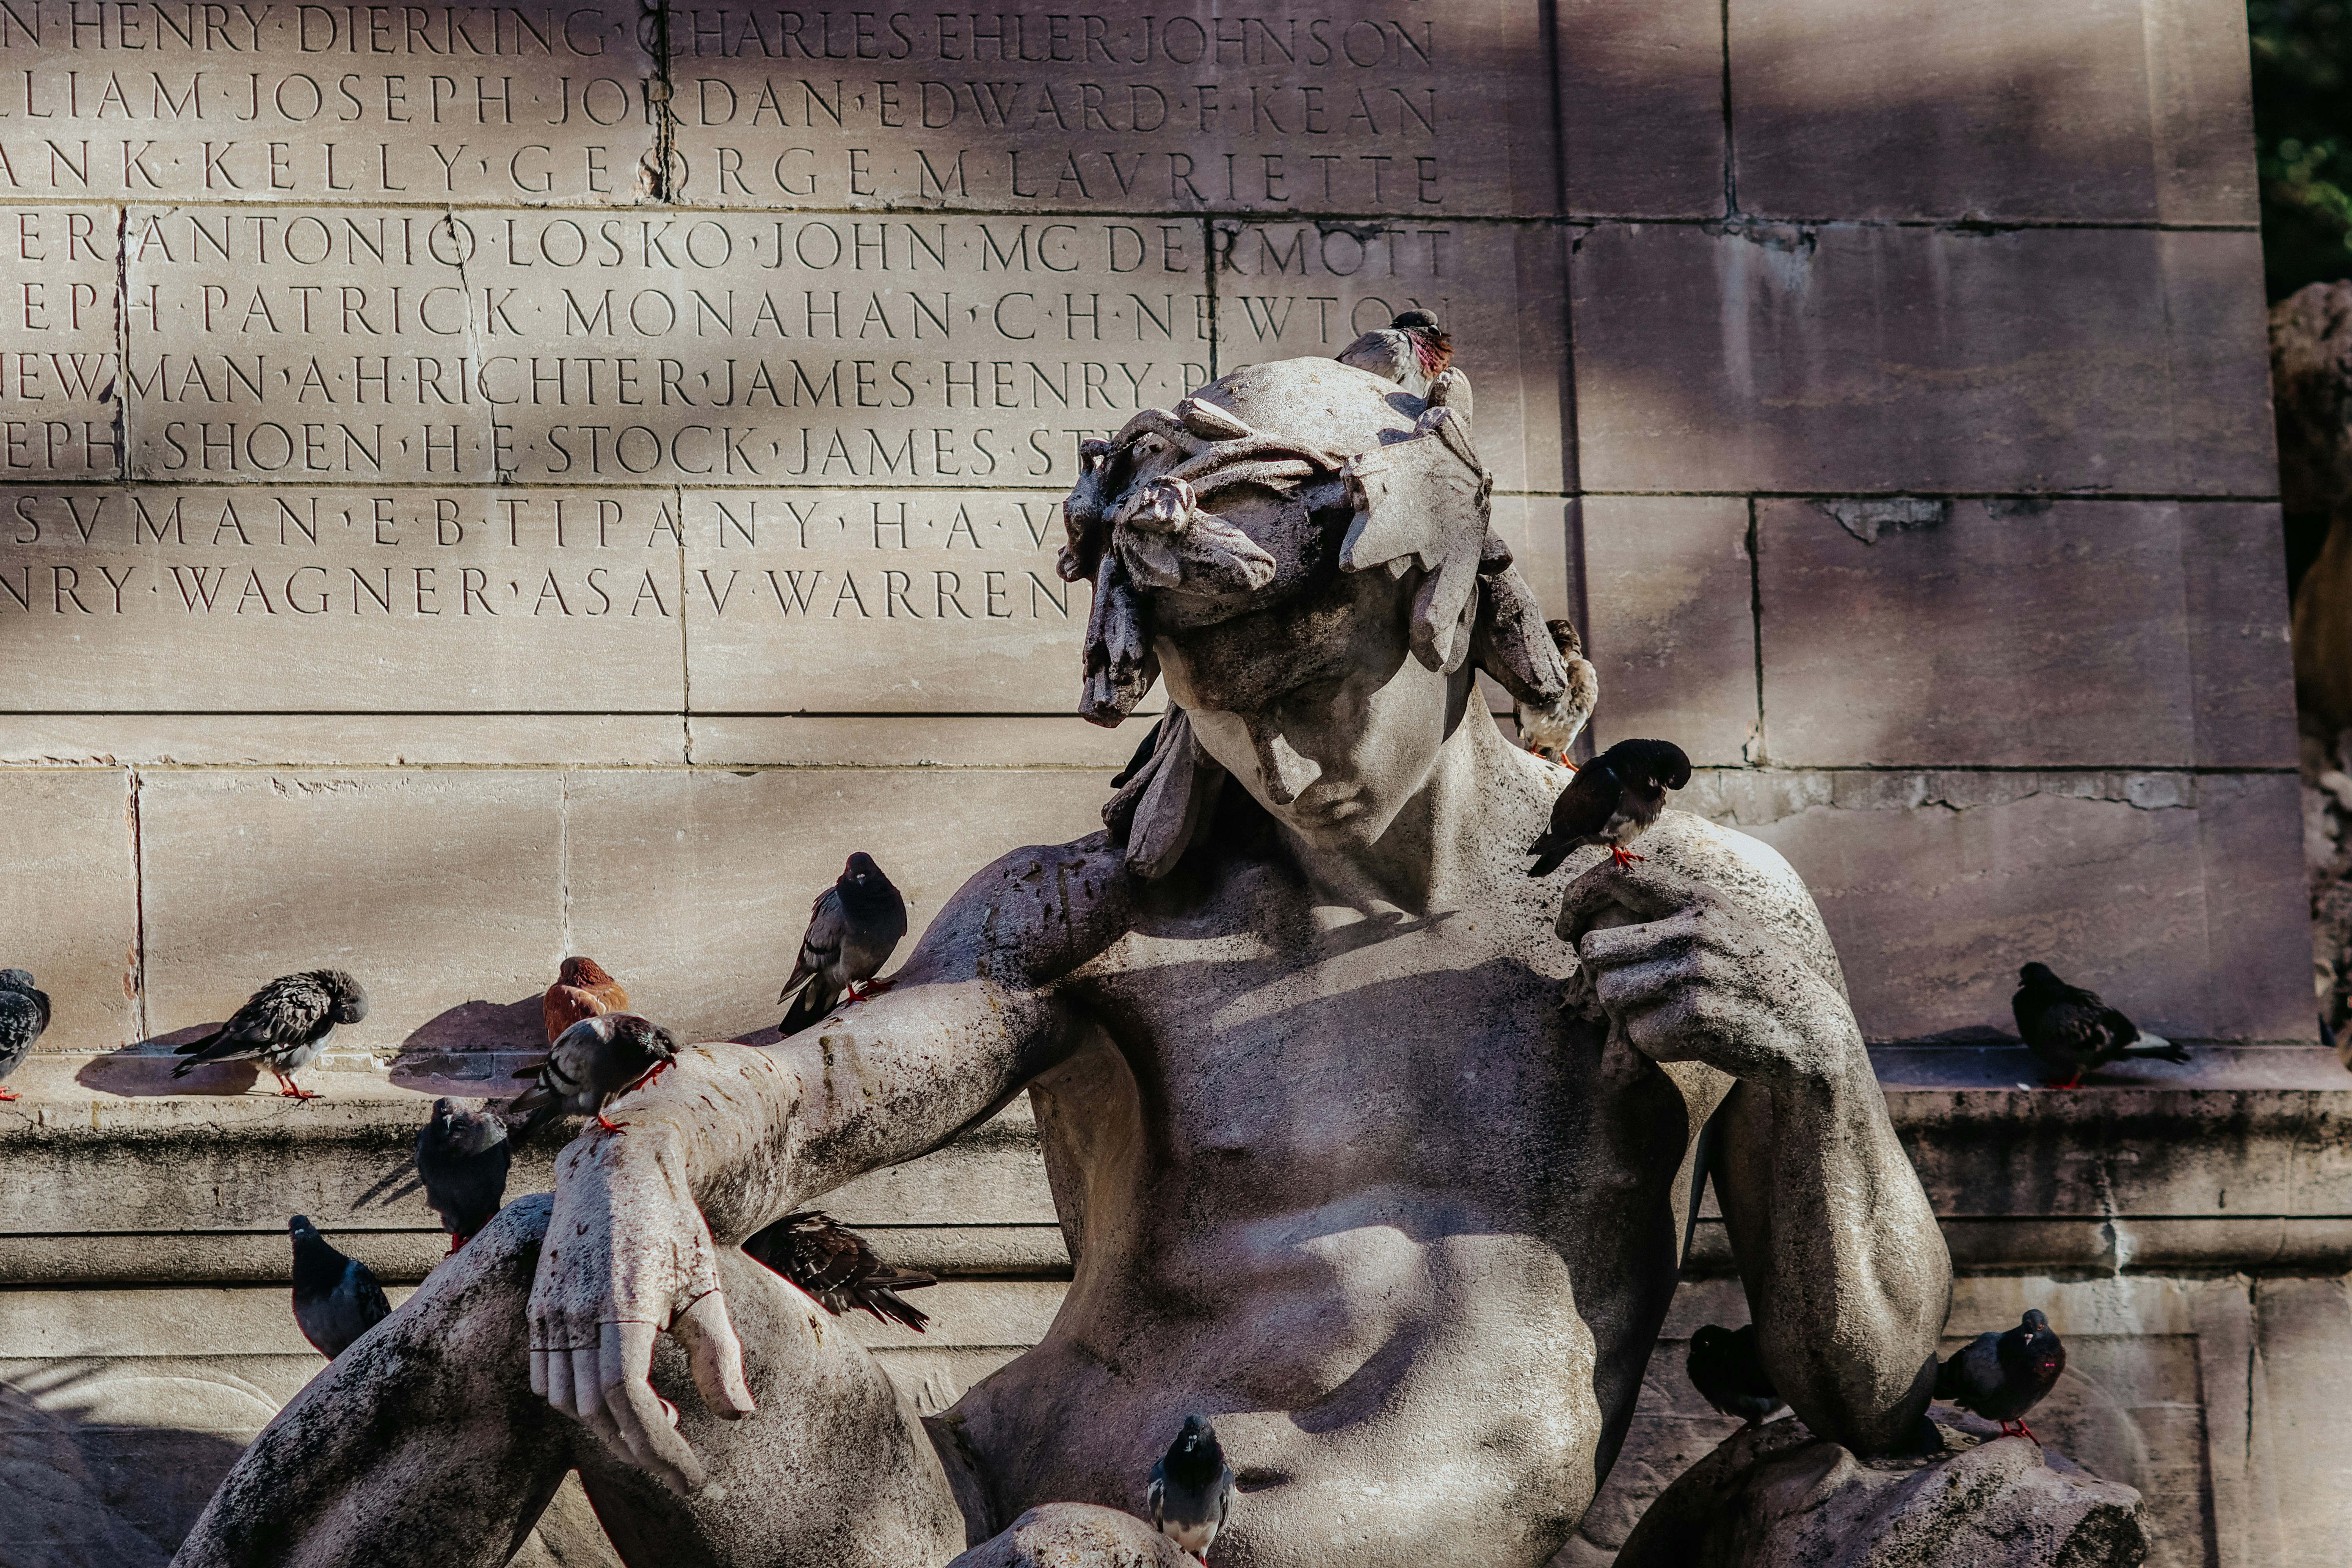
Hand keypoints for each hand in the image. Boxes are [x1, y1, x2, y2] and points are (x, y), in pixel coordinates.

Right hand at [527, 1130, 756, 1493]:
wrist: (615, 1169)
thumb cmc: (670, 1224)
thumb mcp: (706, 1285)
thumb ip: (720, 1354)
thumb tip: (740, 1415)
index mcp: (623, 1307)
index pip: (628, 1400)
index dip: (658, 1446)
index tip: (690, 1475)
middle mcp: (576, 1312)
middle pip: (597, 1409)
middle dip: (638, 1446)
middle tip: (679, 1461)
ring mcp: (550, 1310)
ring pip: (567, 1400)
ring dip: (608, 1426)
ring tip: (655, 1422)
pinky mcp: (538, 1308)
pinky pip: (547, 1377)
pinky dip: (576, 1402)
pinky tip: (615, 1397)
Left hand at [1555, 856, 1861, 1091]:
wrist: (1810, 1033)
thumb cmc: (1751, 978)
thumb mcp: (1720, 924)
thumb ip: (1668, 909)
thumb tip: (1596, 903)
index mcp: (1697, 899)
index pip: (1615, 877)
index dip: (1575, 900)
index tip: (1566, 928)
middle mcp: (1693, 930)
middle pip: (1594, 950)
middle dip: (1600, 975)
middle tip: (1629, 990)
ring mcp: (1695, 973)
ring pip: (1608, 994)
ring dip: (1625, 1012)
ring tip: (1666, 1013)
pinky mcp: (1697, 1019)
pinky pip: (1635, 1033)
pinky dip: (1652, 1043)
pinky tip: (1687, 1037)